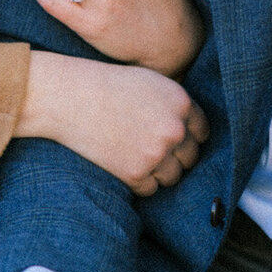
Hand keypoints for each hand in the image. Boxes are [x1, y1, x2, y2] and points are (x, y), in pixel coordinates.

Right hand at [14, 54, 208, 195]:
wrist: (70, 98)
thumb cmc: (107, 86)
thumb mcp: (151, 82)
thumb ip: (176, 105)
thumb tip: (193, 133)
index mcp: (182, 102)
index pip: (202, 132)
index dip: (187, 136)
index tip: (171, 138)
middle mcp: (175, 129)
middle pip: (191, 157)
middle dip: (175, 155)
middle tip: (150, 147)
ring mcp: (157, 153)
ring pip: (173, 176)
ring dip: (158, 171)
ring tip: (135, 154)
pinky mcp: (137, 174)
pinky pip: (150, 188)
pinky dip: (140, 181)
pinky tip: (123, 162)